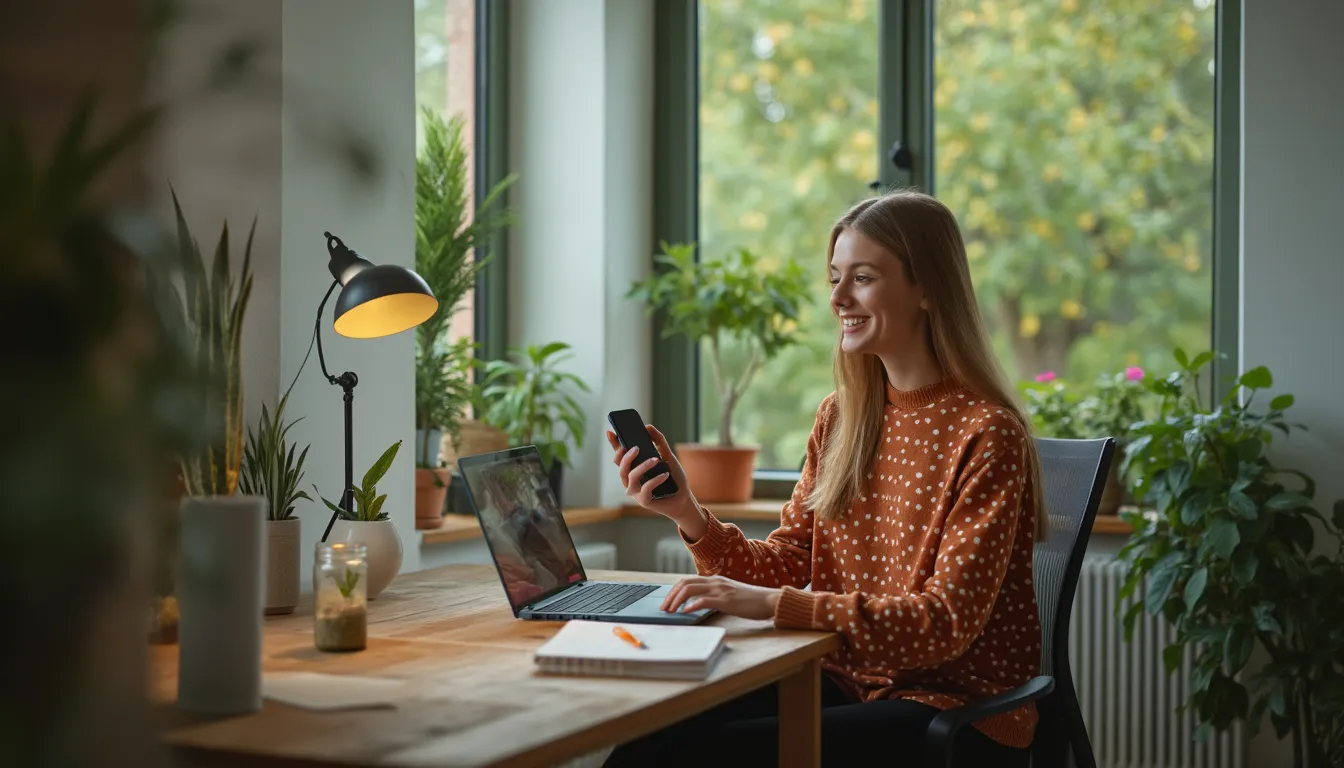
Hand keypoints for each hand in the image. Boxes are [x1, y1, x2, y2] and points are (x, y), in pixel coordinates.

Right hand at [607, 424, 702, 530]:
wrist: (684, 498)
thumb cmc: (674, 477)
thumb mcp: (668, 456)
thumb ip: (659, 441)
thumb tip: (648, 426)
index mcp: (633, 469)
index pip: (620, 456)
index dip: (614, 444)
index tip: (611, 432)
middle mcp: (631, 480)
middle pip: (621, 467)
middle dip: (626, 456)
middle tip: (637, 448)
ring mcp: (636, 492)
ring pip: (631, 477)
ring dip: (643, 466)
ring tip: (656, 460)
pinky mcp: (644, 501)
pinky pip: (645, 489)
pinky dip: (655, 480)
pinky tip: (665, 475)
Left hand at [661, 575, 782, 620]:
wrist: (768, 600)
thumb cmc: (750, 601)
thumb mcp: (729, 595)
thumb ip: (715, 596)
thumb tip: (698, 604)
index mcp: (715, 580)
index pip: (687, 581)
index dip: (674, 591)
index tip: (667, 602)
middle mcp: (715, 581)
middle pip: (685, 583)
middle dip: (670, 596)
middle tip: (664, 608)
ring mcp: (720, 590)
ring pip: (690, 590)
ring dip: (676, 601)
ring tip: (671, 611)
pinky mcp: (726, 600)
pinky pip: (704, 600)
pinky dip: (691, 606)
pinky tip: (685, 613)